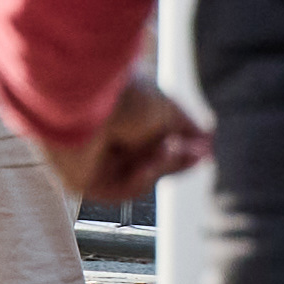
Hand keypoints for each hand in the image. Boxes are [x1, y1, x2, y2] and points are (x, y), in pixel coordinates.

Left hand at [43, 73, 210, 201]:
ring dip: (160, 168)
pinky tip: (145, 167)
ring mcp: (88, 157)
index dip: (180, 150)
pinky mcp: (78, 177)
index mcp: (115, 113)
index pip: (151, 142)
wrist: (83, 92)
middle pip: (148, 163)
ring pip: (137, 177)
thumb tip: (205, 142)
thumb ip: (186, 128)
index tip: (203, 149)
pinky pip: (118, 191)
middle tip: (194, 154)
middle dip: (175, 161)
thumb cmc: (121, 92)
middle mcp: (99, 135)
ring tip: (167, 148)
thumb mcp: (166, 108)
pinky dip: (139, 183)